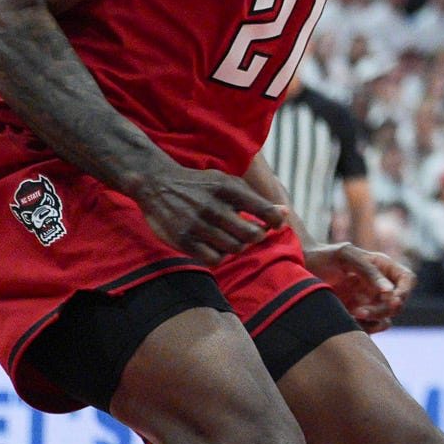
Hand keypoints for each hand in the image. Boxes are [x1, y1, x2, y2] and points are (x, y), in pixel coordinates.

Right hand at [132, 165, 288, 263]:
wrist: (158, 184)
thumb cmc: (201, 185)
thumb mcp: (228, 183)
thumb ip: (255, 200)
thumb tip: (285, 213)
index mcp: (229, 189)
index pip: (265, 210)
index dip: (276, 221)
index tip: (275, 225)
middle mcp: (215, 207)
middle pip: (252, 235)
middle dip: (256, 236)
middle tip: (250, 233)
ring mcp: (198, 225)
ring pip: (234, 248)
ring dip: (238, 246)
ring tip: (231, 238)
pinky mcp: (184, 240)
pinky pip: (214, 259)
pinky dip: (220, 256)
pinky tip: (216, 247)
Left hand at [308, 242, 414, 332]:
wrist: (297, 269)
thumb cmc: (323, 256)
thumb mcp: (346, 256)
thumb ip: (369, 271)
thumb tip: (389, 292)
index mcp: (382, 267)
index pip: (408, 280)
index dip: (405, 291)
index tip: (391, 299)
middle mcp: (378, 286)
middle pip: (398, 303)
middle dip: (383, 309)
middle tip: (360, 310)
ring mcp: (368, 302)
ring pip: (387, 319)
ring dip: (373, 320)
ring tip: (352, 314)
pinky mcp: (356, 317)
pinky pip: (371, 329)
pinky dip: (364, 328)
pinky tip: (346, 319)